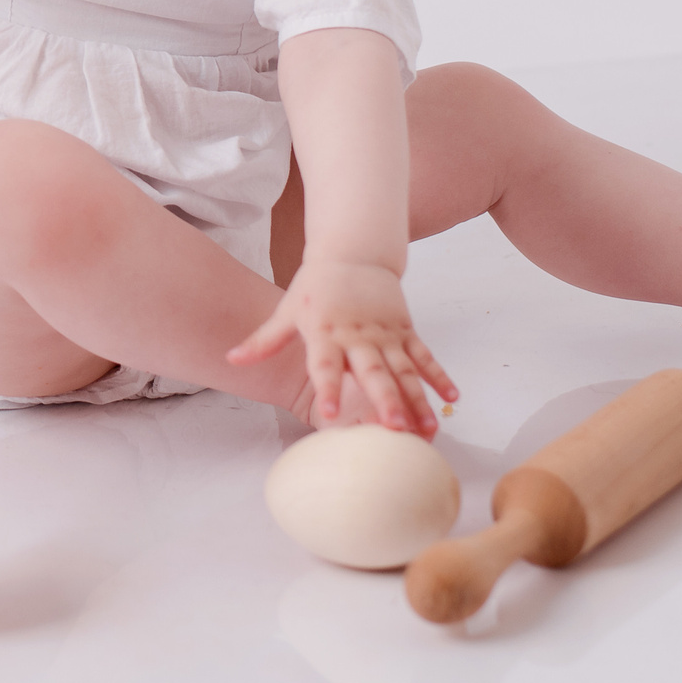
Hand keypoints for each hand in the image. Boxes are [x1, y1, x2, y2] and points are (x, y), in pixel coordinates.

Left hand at [226, 259, 457, 434]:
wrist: (351, 253)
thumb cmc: (315, 287)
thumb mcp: (286, 312)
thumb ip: (262, 341)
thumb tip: (229, 358)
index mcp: (325, 334)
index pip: (324, 367)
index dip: (327, 390)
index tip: (328, 416)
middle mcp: (357, 337)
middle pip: (373, 373)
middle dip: (385, 401)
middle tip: (395, 429)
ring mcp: (385, 334)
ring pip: (405, 370)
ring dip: (418, 399)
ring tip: (430, 428)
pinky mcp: (405, 330)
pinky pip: (425, 356)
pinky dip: (439, 376)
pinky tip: (452, 399)